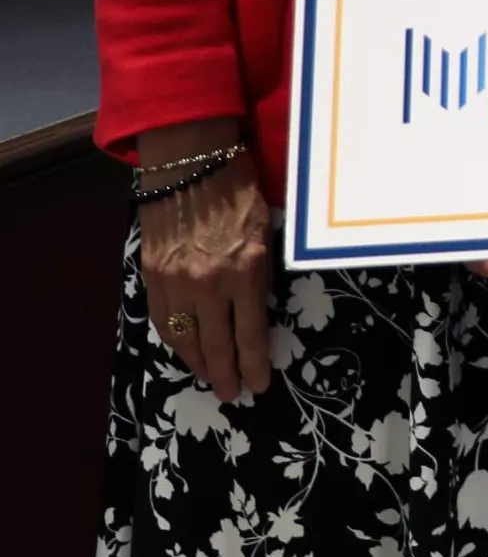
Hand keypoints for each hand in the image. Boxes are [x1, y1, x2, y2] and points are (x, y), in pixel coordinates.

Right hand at [137, 157, 277, 405]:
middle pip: (216, 344)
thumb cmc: (238, 190)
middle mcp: (209, 283)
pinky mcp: (152, 275)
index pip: (250, 333)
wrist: (190, 162)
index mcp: (245, 271)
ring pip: (184, 338)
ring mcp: (176, 281)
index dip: (254, 364)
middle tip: (231, 394)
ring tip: (210, 377)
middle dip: (225, 374)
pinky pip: (162, 319)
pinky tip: (184, 349)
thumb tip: (256, 311)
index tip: (258, 385)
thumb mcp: (265, 233)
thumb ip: (260, 274)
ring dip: (197, 362)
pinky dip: (174, 339)